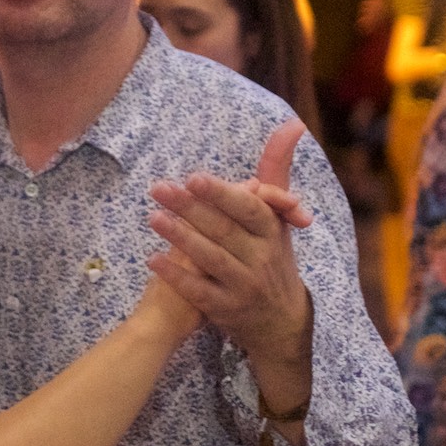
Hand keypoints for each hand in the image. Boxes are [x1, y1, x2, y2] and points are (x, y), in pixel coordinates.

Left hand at [145, 119, 313, 362]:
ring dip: (180, 238)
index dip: (222, 194)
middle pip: (223, 230)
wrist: (282, 321)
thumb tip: (293, 124)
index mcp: (271, 231)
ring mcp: (243, 286)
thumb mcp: (278, 216)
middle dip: (190, 208)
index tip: (194, 178)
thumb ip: (276, 170)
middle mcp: (261, 258)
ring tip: (152, 217)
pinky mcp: (226, 309)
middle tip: (159, 188)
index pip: (248, 208)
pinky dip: (176, 275)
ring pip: (211, 258)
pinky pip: (199, 291)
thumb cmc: (273, 255)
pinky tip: (152, 259)